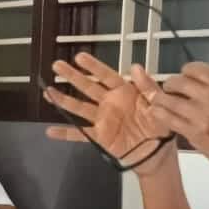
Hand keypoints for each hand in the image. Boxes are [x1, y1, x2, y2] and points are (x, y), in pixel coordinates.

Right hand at [41, 54, 171, 175]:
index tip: (79, 57)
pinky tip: (50, 131)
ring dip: (63, 99)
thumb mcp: (159, 102)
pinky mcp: (100, 136)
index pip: (106, 75)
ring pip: (79, 107)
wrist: (158, 152)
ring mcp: (103, 119)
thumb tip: (136, 66)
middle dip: (72, 76)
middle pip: (88, 87)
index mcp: (124, 92)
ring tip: (48, 91)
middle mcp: (110, 103)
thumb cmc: (161, 125)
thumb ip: (148, 86)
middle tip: (56, 65)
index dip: (93, 66)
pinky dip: (65, 133)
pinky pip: (80, 134)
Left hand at [150, 62, 208, 186]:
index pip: (196, 69)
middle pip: (179, 82)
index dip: (186, 72)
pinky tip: (157, 113)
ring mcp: (201, 115)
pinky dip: (159, 114)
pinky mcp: (194, 133)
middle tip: (170, 87)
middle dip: (171, 84)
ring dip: (161, 98)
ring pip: (169, 99)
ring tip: (159, 100)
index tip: (184, 75)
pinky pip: (168, 119)